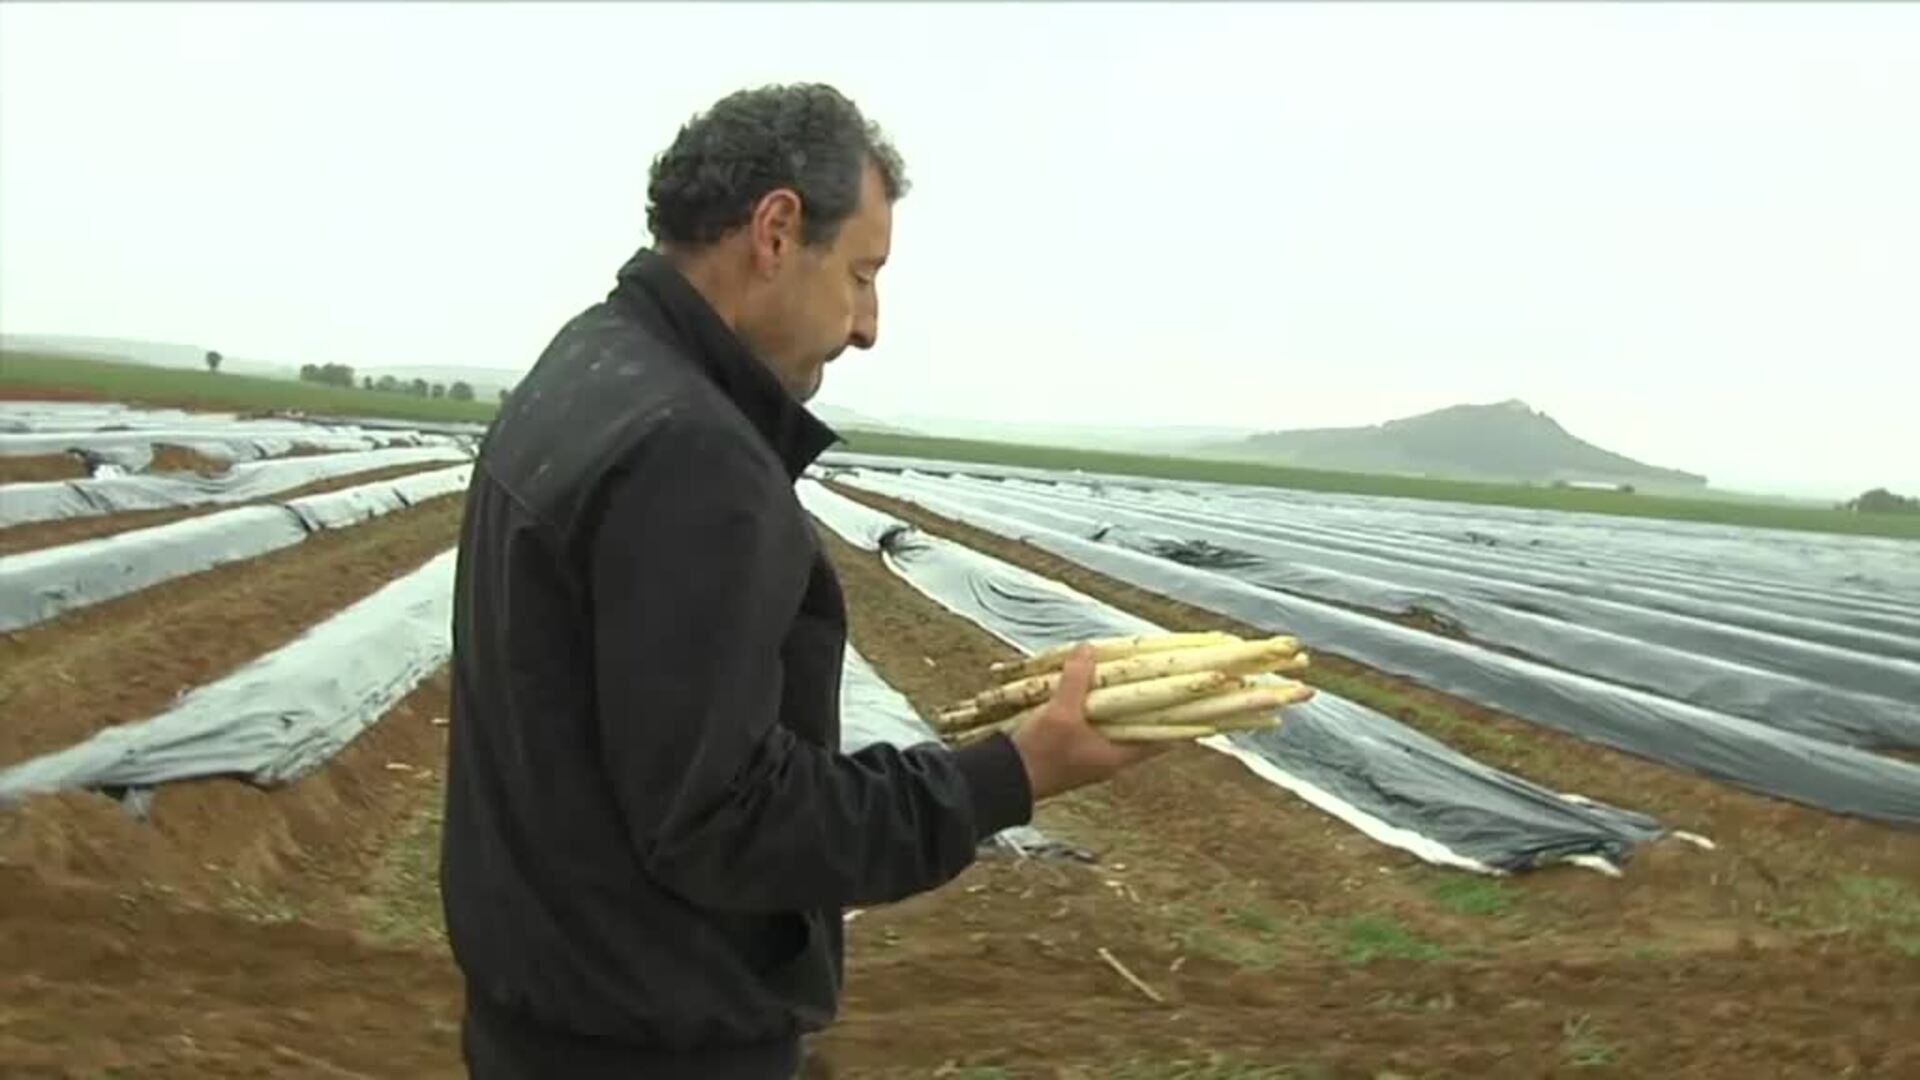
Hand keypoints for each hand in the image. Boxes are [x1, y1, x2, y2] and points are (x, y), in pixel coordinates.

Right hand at [1007, 643, 1170, 800]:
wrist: (1004, 779)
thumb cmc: (1040, 752)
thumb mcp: (1060, 712)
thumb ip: (1076, 680)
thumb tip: (1089, 648)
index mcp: (1118, 755)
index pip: (1163, 738)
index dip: (1181, 718)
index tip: (1193, 697)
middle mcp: (1110, 757)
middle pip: (1140, 726)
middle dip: (1147, 701)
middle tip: (1157, 675)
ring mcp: (1092, 755)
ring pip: (1116, 723)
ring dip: (1119, 702)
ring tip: (1125, 675)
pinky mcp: (1074, 750)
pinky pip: (1095, 724)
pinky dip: (1097, 707)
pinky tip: (1089, 689)